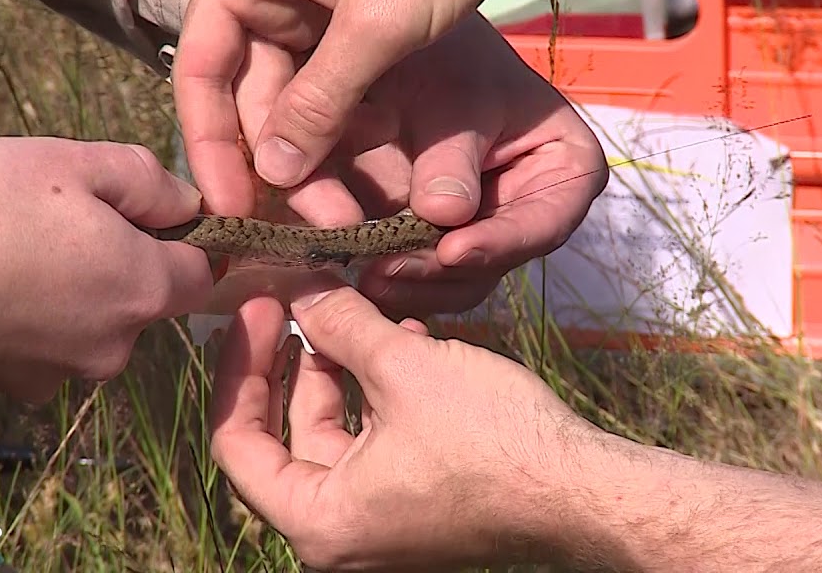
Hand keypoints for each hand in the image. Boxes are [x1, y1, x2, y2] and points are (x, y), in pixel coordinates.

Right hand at [0, 137, 214, 401]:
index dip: (187, 239)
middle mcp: (114, 346)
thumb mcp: (74, 162)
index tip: (148, 212)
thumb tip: (188, 204)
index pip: (204, 272)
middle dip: (119, 261)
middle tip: (61, 219)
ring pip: (89, 325)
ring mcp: (60, 375)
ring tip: (14, 249)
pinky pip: (40, 347)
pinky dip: (27, 320)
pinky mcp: (10, 388)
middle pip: (143, 300)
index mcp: (142, 289)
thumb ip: (147, 181)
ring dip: (70, 292)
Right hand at [171, 0, 563, 215]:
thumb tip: (274, 174)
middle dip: (281, 159)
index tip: (231, 207)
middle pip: (246, 90)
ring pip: (290, 94)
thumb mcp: (378, 23)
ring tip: (347, 210)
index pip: (200, 67)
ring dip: (316, 151)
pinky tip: (366, 165)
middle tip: (317, 225)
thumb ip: (320, 101)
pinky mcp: (344, 15)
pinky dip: (343, 124)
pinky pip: (327, 82)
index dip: (211, 143)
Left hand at [208, 279, 605, 570]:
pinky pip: (374, 443)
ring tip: (353, 308)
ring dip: (339, 369)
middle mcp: (340, 536)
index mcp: (320, 522)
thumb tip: (299, 284)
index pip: (236, 442)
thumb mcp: (403, 368)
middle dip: (290, 360)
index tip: (254, 309)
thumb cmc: (494, 440)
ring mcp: (380, 525)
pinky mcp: (415, 506)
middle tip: (292, 297)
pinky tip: (402, 340)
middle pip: (283, 436)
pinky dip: (377, 393)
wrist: (584, 488)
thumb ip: (339, 324)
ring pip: (333, 433)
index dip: (239, 367)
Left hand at [312, 15, 607, 315]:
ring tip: (364, 276)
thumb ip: (451, 157)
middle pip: (494, 260)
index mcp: (565, 167)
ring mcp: (479, 228)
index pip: (546, 222)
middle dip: (439, 272)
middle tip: (388, 271)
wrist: (394, 43)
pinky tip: (349, 272)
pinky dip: (385, 275)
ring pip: (452, 278)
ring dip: (407, 283)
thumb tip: (442, 218)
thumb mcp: (454, 95)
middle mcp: (527, 208)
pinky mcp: (431, 238)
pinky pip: (415, 272)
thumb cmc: (444, 53)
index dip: (501, 243)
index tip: (453, 251)